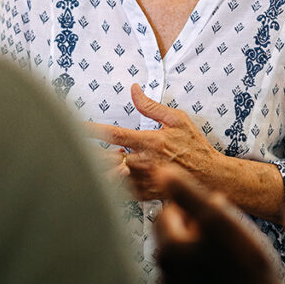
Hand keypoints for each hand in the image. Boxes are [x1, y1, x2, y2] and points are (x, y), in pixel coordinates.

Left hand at [87, 84, 221, 200]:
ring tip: (97, 161)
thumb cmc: (195, 147)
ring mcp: (143, 180)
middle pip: (104, 159)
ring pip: (109, 177)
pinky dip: (110, 183)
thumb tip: (134, 89)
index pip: (112, 134)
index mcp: (149, 141)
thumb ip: (151, 106)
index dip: (90, 130)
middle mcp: (143, 162)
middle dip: (88, 154)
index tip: (74, 126)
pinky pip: (119, 192)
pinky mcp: (144, 195)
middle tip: (76, 148)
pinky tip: (113, 173)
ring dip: (99, 169)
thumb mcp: (178, 119)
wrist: (210, 177)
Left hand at [154, 167, 284, 283]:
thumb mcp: (218, 220)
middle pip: (172, 235)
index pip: (167, 212)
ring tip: (228, 250)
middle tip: (223, 229)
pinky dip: (203, 267)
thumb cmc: (244, 265)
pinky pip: (191, 275)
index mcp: (167, 250)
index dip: (191, 207)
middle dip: (194, 226)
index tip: (215, 212)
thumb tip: (161, 170)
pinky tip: (226, 268)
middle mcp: (165, 274)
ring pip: (183, 256)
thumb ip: (187, 194)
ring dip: (199, 247)